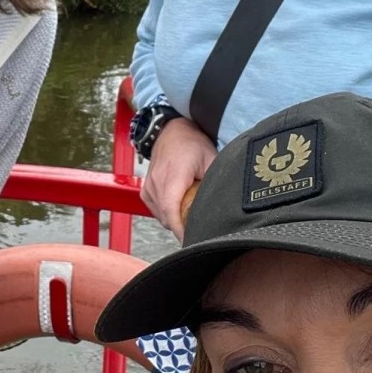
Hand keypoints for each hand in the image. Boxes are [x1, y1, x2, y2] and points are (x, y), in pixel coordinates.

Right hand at [141, 118, 216, 239]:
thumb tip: (225, 202)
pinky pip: (156, 211)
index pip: (171, 210)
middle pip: (167, 217)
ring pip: (161, 216)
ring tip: (190, 215)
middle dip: (182, 228)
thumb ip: (216, 181)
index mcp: (174, 175)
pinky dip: (167, 214)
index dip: (180, 230)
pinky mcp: (145, 190)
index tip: (191, 241)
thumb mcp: (211, 159)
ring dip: (175, 221)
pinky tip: (179, 208)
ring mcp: (149, 187)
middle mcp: (157, 182)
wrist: (171, 131)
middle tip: (199, 231)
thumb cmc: (192, 143)